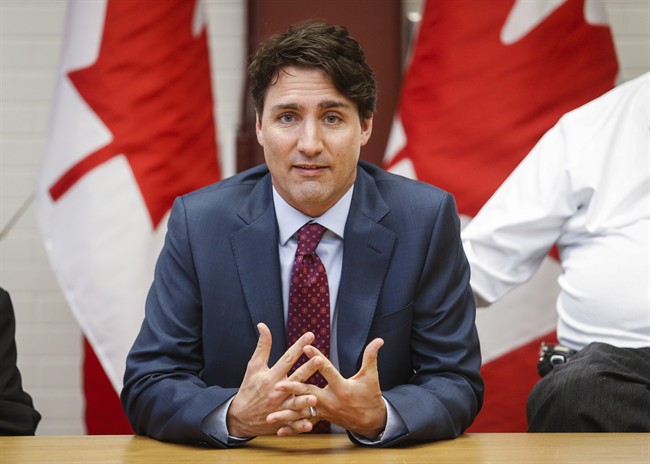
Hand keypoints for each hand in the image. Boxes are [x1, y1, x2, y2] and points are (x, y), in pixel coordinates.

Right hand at [226, 323, 320, 436]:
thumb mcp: (253, 366)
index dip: (299, 346)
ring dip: (304, 400)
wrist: (239, 417)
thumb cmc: (248, 388)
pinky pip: (292, 423)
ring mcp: (280, 407)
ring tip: (315, 396)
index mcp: (271, 377)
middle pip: (296, 378)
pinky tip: (309, 423)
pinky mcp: (282, 420)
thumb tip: (263, 326)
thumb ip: (262, 346)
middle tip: (320, 359)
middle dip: (308, 369)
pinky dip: (300, 424)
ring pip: (295, 404)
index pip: (287, 358)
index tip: (310, 335)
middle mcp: (276, 391)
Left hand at [271, 338, 386, 438]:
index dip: (317, 358)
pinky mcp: (321, 418)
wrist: (371, 421)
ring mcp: (324, 411)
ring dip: (286, 413)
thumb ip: (371, 357)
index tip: (306, 347)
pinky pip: (304, 424)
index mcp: (342, 388)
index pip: (327, 370)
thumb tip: (379, 340)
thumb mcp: (371, 376)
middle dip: (292, 389)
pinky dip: (292, 428)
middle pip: (309, 393)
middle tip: (277, 386)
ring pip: (303, 412)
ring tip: (270, 415)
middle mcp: (331, 400)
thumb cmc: (370, 396)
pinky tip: (278, 430)